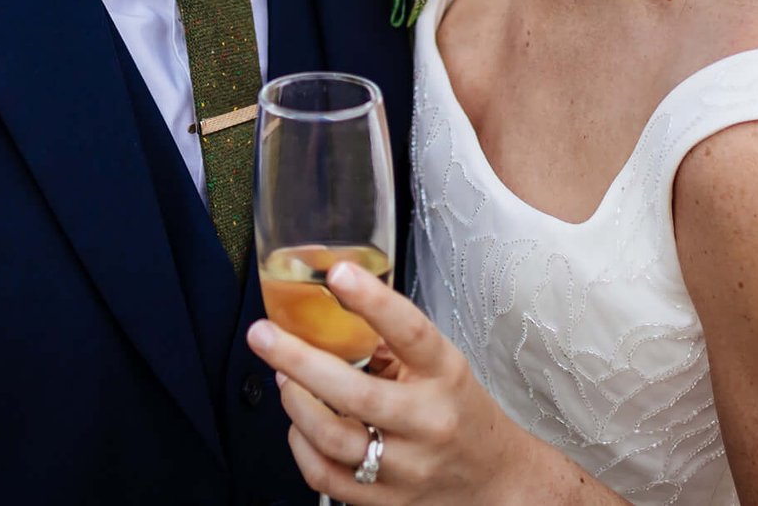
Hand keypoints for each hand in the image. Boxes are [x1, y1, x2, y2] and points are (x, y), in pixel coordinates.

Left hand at [248, 262, 572, 505]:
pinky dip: (301, 446)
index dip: (373, 301)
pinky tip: (299, 425)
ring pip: (333, 438)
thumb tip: (328, 302)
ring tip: (283, 379)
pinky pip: (326, 478)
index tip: (338, 273)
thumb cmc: (457, 409)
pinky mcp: (387, 500)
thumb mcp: (440, 365)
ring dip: (295, 403)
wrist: (493, 478)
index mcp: (444, 375)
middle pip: (355, 394)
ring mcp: (407, 467)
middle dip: (299, 361)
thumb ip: (391, 339)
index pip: (411, 332)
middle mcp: (428, 422)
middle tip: (263, 336)